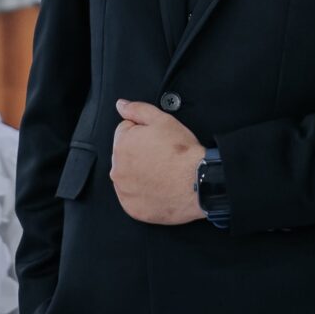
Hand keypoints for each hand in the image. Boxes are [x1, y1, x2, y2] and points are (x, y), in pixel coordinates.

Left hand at [111, 99, 204, 223]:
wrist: (197, 183)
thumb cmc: (182, 153)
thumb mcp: (162, 120)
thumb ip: (137, 109)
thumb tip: (121, 105)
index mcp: (121, 145)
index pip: (125, 131)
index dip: (143, 132)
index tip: (157, 140)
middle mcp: (117, 169)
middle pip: (125, 155)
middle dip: (139, 153)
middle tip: (162, 156)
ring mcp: (124, 191)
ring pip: (129, 176)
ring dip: (140, 173)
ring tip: (162, 172)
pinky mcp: (132, 208)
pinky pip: (133, 197)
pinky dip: (143, 193)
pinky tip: (159, 187)